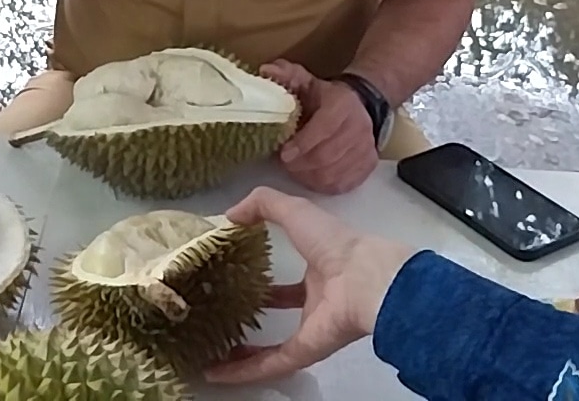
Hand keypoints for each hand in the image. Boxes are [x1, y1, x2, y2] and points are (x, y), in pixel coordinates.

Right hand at [204, 187, 416, 384]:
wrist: (365, 280)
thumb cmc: (334, 244)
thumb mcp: (296, 211)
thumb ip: (263, 205)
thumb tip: (229, 216)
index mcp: (317, 268)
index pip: (286, 276)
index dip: (261, 275)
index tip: (233, 275)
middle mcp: (315, 299)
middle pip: (281, 311)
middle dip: (254, 313)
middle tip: (221, 315)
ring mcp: (310, 328)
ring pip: (271, 346)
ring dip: (243, 351)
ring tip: (212, 352)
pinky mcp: (305, 351)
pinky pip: (269, 364)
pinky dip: (242, 371)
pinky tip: (216, 373)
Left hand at [263, 60, 378, 194]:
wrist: (360, 105)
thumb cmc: (326, 97)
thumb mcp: (307, 81)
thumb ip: (286, 75)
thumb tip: (266, 70)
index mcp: (343, 105)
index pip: (325, 127)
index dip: (303, 143)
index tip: (284, 153)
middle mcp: (359, 127)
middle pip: (327, 155)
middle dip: (301, 163)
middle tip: (285, 163)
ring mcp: (366, 148)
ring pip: (334, 173)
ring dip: (309, 176)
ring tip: (295, 169)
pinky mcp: (367, 165)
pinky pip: (343, 184)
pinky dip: (323, 184)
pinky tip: (311, 176)